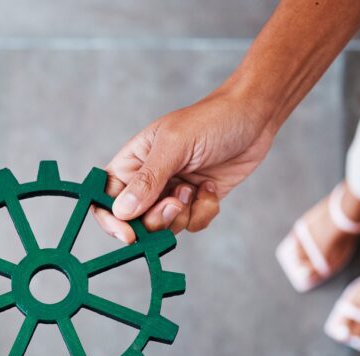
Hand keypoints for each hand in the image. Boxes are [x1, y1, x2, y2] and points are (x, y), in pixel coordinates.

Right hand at [93, 88, 275, 239]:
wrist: (255, 116)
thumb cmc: (211, 120)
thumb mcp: (175, 145)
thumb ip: (148, 180)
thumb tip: (121, 211)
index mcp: (132, 162)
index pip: (104, 198)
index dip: (111, 221)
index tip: (129, 235)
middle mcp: (147, 181)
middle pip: (134, 221)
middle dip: (156, 219)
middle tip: (177, 202)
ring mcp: (171, 193)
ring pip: (163, 228)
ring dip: (182, 215)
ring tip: (196, 188)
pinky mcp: (195, 202)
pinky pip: (190, 225)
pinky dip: (203, 213)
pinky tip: (211, 188)